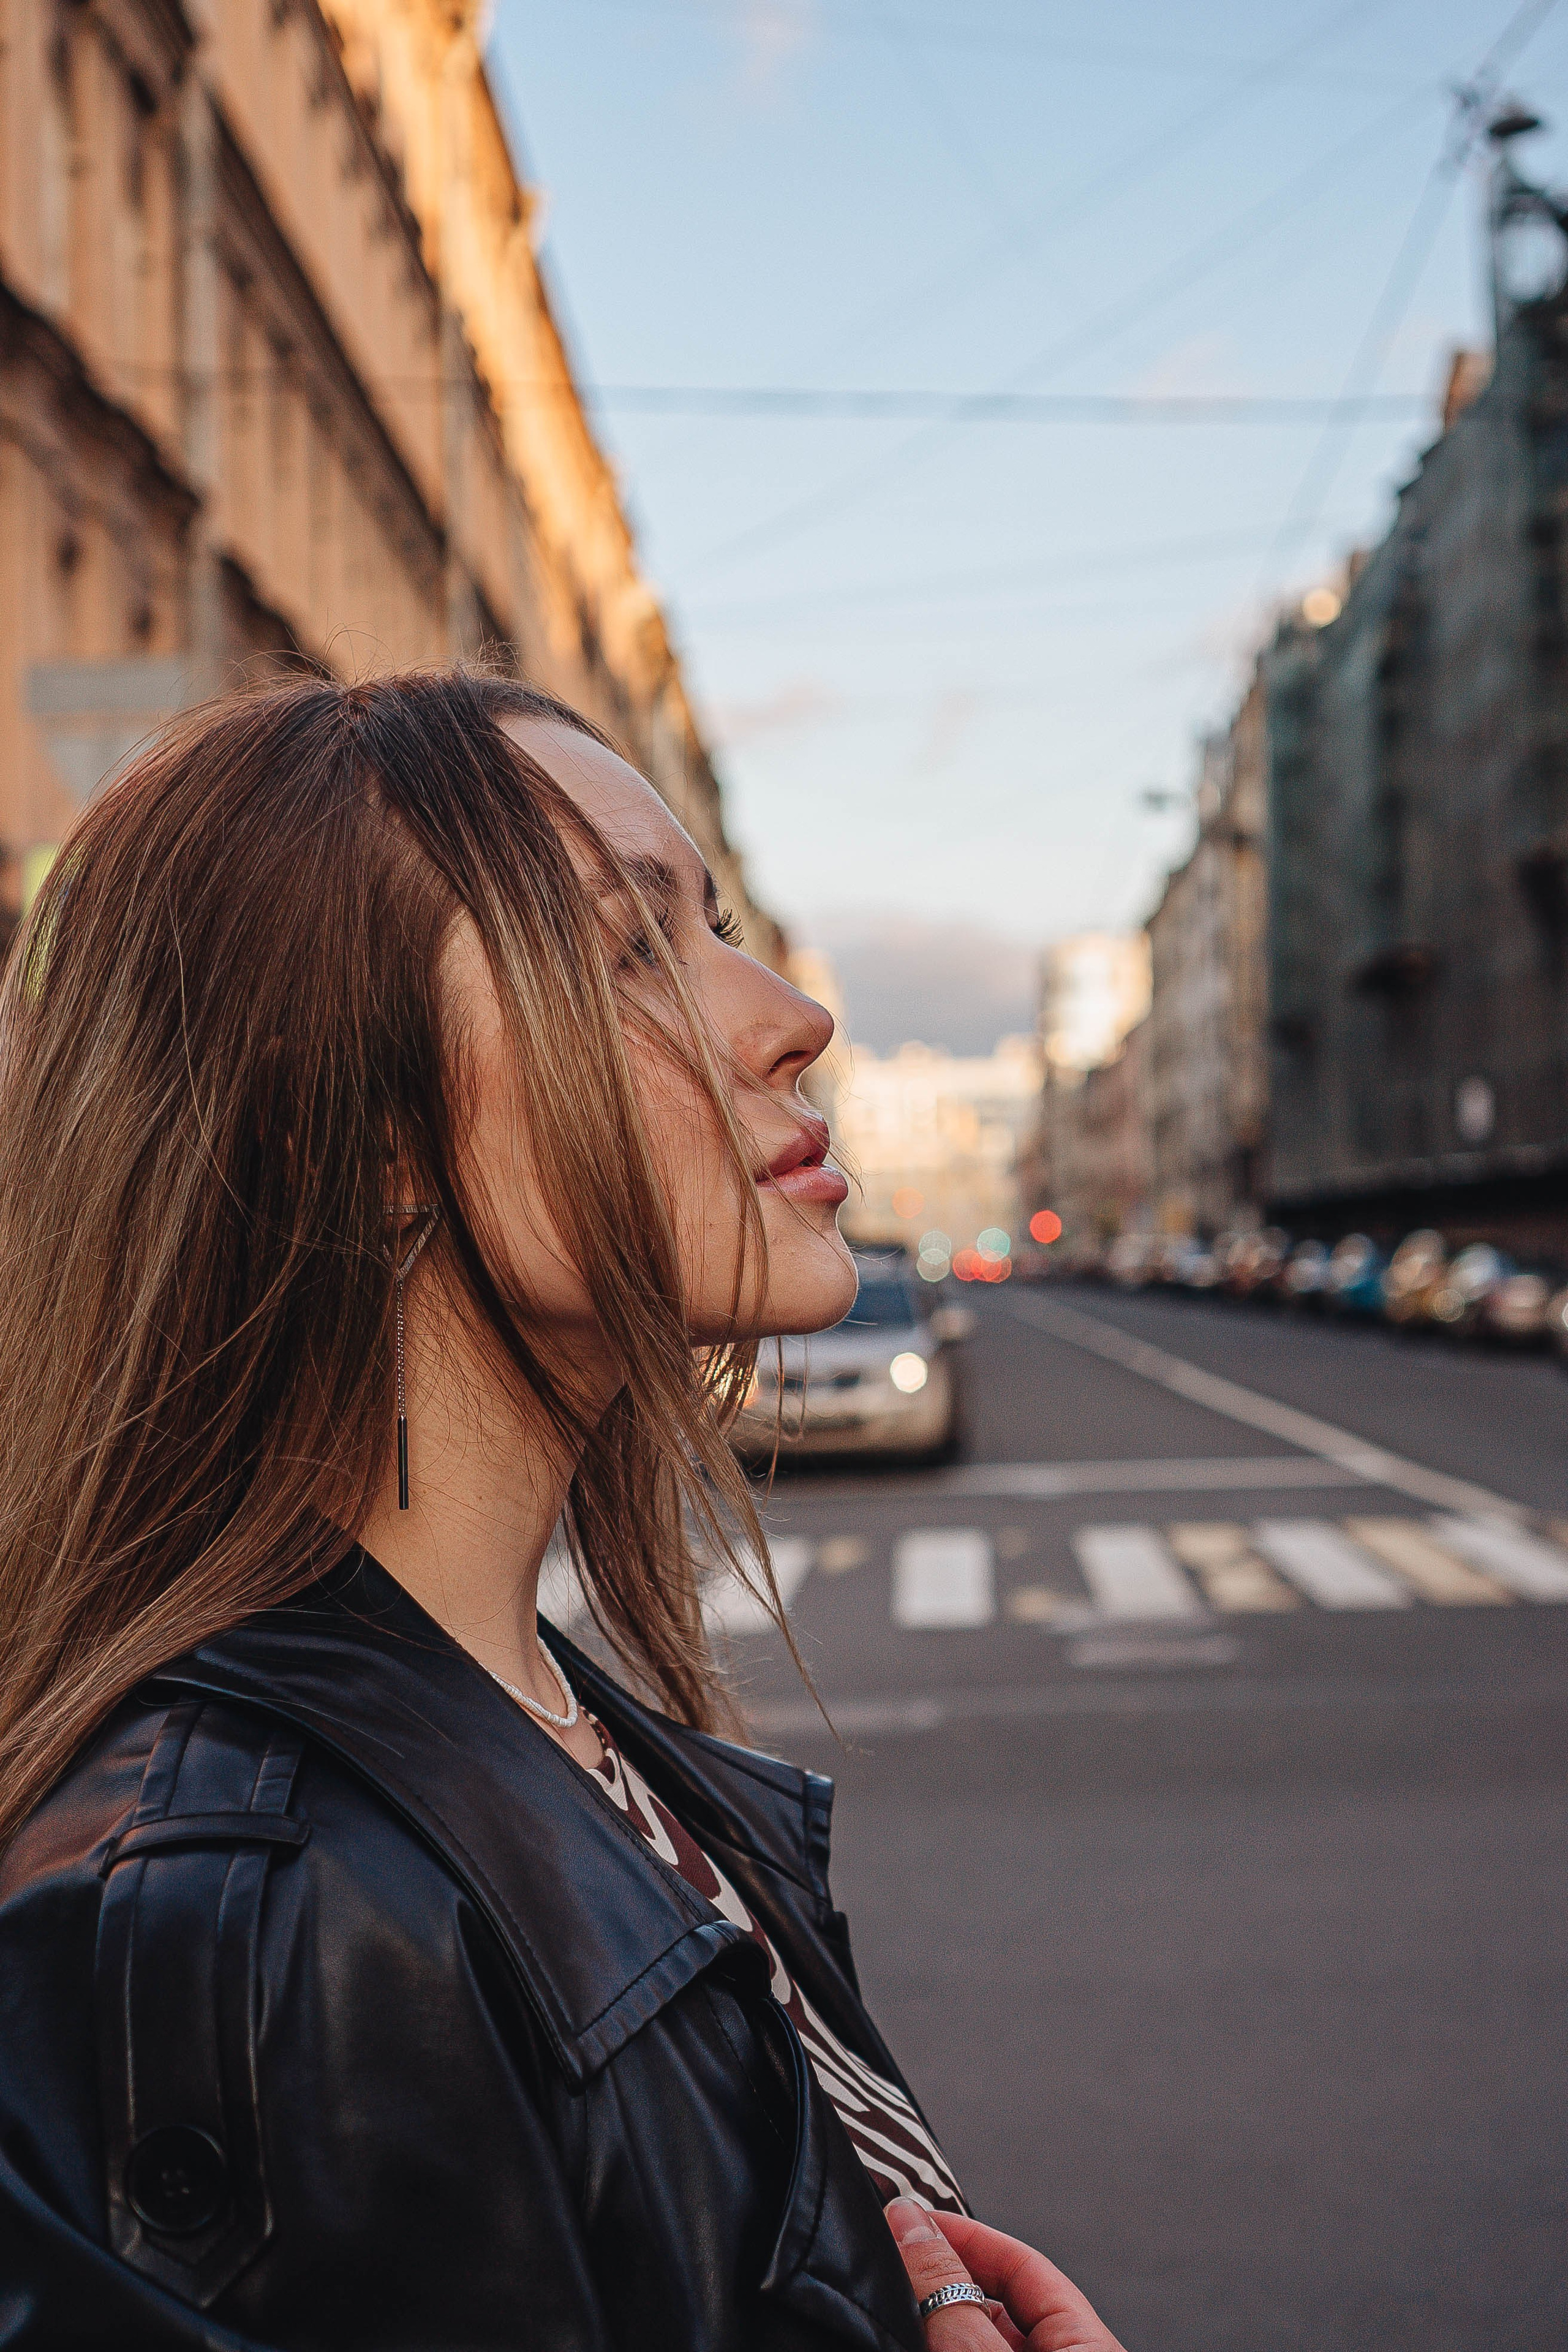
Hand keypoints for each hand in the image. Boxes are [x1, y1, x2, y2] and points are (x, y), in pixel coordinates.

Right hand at [885, 2199, 1126, 2351]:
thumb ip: (952, 2298)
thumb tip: (912, 2226)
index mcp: (1087, 2350)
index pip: (1027, 2267)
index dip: (970, 2235)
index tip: (915, 2219)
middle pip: (997, 2306)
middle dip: (943, 2276)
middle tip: (891, 2257)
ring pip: (974, 2340)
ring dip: (931, 2317)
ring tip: (888, 2296)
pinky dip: (931, 2344)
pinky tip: (897, 2333)